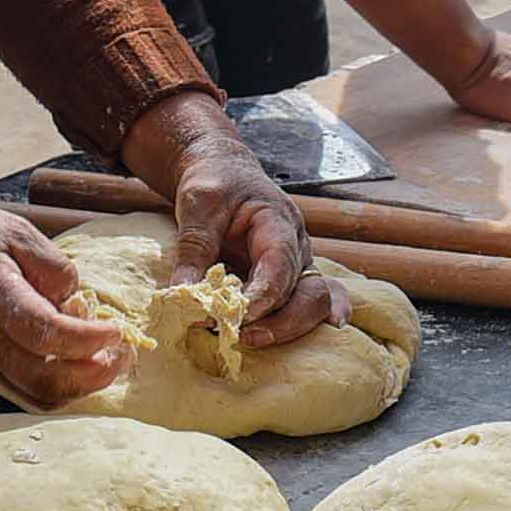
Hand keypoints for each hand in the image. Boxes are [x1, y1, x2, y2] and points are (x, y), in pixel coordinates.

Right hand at [0, 199, 131, 405]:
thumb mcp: (14, 230)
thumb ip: (53, 265)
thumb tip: (79, 304)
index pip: (46, 333)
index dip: (88, 339)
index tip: (116, 330)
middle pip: (46, 380)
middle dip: (95, 374)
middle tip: (123, 355)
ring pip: (38, 396)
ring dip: (82, 388)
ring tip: (109, 364)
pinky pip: (27, 394)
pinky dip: (61, 390)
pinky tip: (81, 370)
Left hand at [145, 120, 331, 346]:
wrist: (225, 171)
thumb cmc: (214, 183)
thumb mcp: (197, 205)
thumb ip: (192, 249)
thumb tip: (181, 297)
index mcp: (277, 221)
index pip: (280, 263)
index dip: (263, 294)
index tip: (237, 316)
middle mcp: (296, 244)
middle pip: (307, 288)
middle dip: (280, 319)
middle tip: (242, 335)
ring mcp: (298, 262)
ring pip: (315, 298)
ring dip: (290, 325)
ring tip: (254, 339)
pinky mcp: (289, 276)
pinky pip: (315, 298)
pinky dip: (317, 317)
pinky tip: (329, 329)